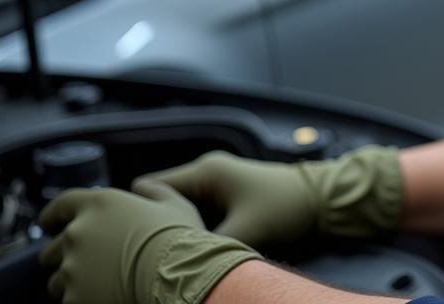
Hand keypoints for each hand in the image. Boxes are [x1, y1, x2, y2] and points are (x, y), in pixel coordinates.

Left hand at [39, 180, 257, 303]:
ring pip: (57, 280)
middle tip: (88, 263)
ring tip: (98, 286)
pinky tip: (104, 298)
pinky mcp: (73, 299)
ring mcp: (72, 268)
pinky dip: (81, 301)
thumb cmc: (178, 239)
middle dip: (64, 256)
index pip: (60, 205)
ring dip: (71, 283)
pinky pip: (68, 302)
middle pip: (52, 248)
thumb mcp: (173, 203)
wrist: (177, 277)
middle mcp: (79, 233)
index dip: (52, 216)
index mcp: (99, 204)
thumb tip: (141, 187)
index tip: (49, 225)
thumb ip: (153, 190)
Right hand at [140, 146, 402, 248]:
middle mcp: (207, 172)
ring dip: (171, 228)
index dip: (136, 214)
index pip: (150, 187)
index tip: (123, 242)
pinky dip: (188, 229)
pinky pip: (195, 212)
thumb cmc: (285, 207)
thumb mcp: (244, 232)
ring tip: (156, 257)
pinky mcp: (227, 197)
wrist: (321, 200)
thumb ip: (208, 249)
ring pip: (177, 207)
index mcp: (205, 171)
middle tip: (137, 256)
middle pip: (160, 198)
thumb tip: (178, 271)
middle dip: (150, 224)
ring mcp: (217, 183)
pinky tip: (184, 253)